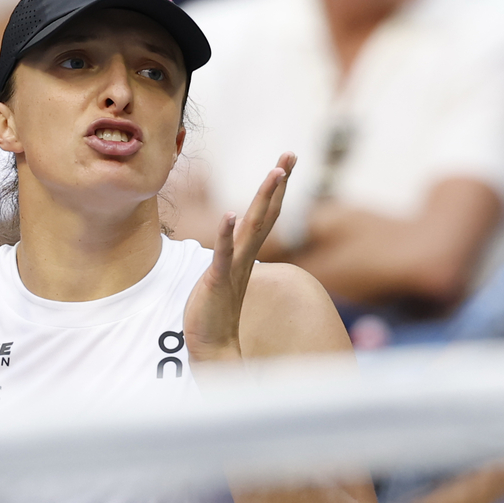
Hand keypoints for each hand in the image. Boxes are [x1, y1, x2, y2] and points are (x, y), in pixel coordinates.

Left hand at [183, 152, 295, 363]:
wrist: (212, 349)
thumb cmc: (216, 315)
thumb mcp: (225, 279)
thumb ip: (233, 261)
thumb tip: (236, 246)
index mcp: (247, 255)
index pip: (268, 216)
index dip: (277, 189)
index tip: (286, 163)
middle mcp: (246, 258)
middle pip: (268, 213)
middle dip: (279, 182)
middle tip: (291, 154)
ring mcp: (234, 268)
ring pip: (254, 227)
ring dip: (265, 198)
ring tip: (275, 172)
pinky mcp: (218, 280)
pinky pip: (225, 254)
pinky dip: (226, 233)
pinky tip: (228, 214)